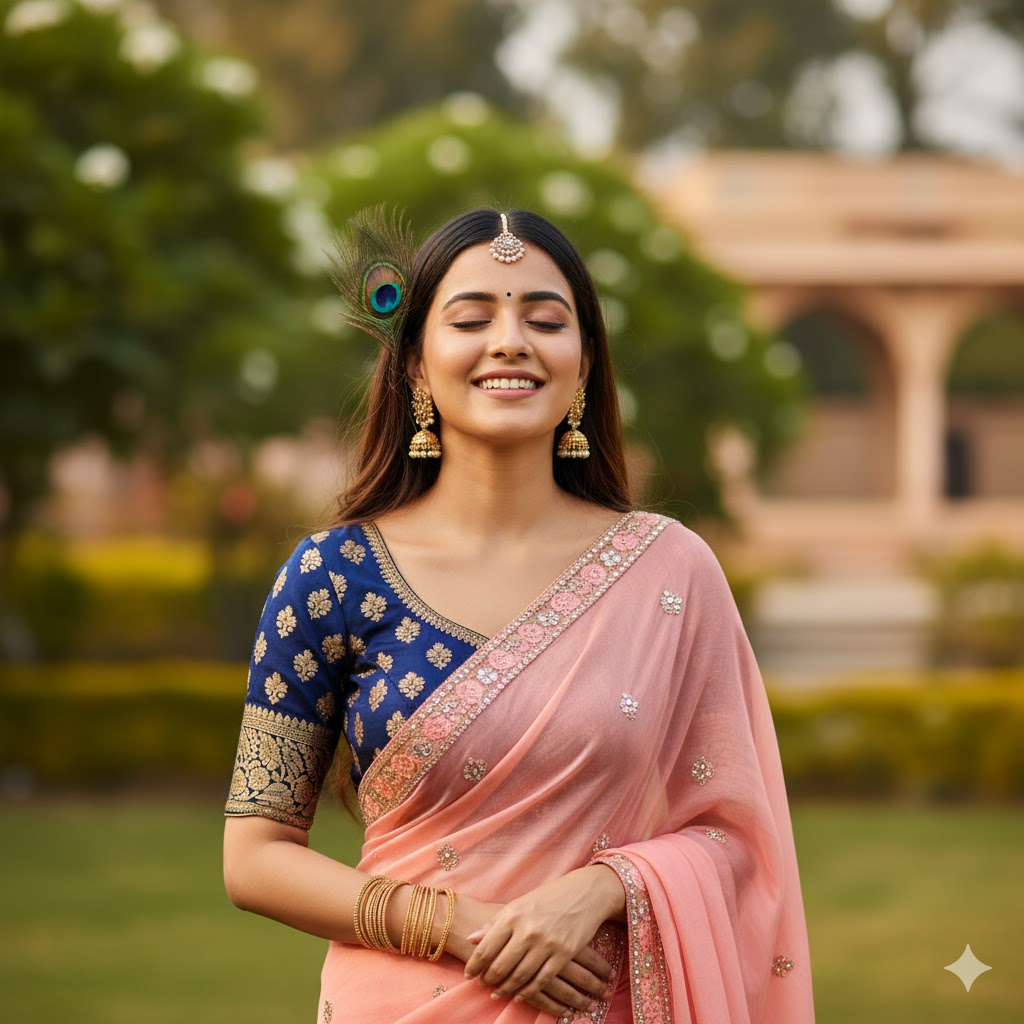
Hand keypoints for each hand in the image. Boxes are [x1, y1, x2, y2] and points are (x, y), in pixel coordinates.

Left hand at [463, 866, 623, 1015]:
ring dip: (506, 988)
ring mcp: (546, 943)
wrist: (585, 893)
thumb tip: (471, 939)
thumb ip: (495, 922)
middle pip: (500, 965)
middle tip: (483, 985)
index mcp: (513, 915)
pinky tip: (520, 994)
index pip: (487, 947)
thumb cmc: (549, 897)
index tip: (469, 974)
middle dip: (488, 979)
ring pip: (519, 976)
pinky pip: (541, 980)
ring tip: (497, 992)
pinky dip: (528, 990)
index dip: (475, 965)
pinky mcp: (563, 954)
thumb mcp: (520, 903)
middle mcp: (527, 930)